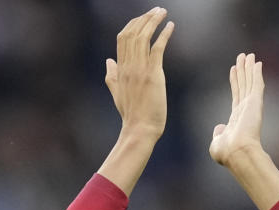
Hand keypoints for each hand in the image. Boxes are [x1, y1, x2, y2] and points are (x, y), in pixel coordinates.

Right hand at [105, 7, 174, 140]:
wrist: (140, 129)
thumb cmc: (131, 115)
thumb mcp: (117, 93)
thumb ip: (111, 76)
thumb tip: (108, 61)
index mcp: (120, 69)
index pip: (123, 38)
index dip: (133, 24)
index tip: (143, 18)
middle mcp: (128, 66)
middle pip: (132, 33)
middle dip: (144, 18)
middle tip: (156, 10)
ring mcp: (140, 70)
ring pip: (143, 37)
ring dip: (153, 21)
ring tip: (163, 12)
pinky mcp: (153, 75)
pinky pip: (157, 48)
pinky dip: (164, 35)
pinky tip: (170, 26)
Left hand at [209, 53, 263, 166]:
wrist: (237, 153)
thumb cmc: (227, 153)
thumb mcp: (217, 143)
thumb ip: (218, 134)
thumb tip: (220, 127)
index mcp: (237, 120)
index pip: (236, 96)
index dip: (235, 82)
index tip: (234, 70)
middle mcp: (245, 111)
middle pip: (244, 86)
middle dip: (243, 71)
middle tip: (243, 57)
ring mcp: (251, 106)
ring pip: (250, 82)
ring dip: (249, 68)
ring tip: (248, 55)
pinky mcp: (255, 103)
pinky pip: (256, 84)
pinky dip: (256, 73)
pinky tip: (257, 63)